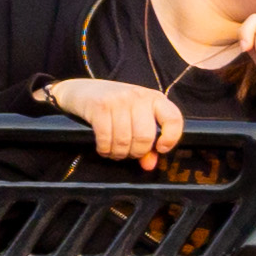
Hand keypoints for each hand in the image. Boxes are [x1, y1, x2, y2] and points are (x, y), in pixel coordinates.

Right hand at [45, 77, 184, 168]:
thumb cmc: (113, 107)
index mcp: (154, 98)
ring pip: (125, 141)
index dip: (171, 138)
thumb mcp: (134, 118)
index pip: (174, 119)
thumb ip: (147, 142)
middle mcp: (138, 97)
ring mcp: (119, 100)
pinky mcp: (99, 107)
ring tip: (115, 151)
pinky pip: (106, 139)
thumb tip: (150, 165)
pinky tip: (103, 148)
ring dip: (119, 153)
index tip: (160, 149)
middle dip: (136, 152)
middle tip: (128, 153)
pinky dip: (105, 150)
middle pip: (145, 137)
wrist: (81, 90)